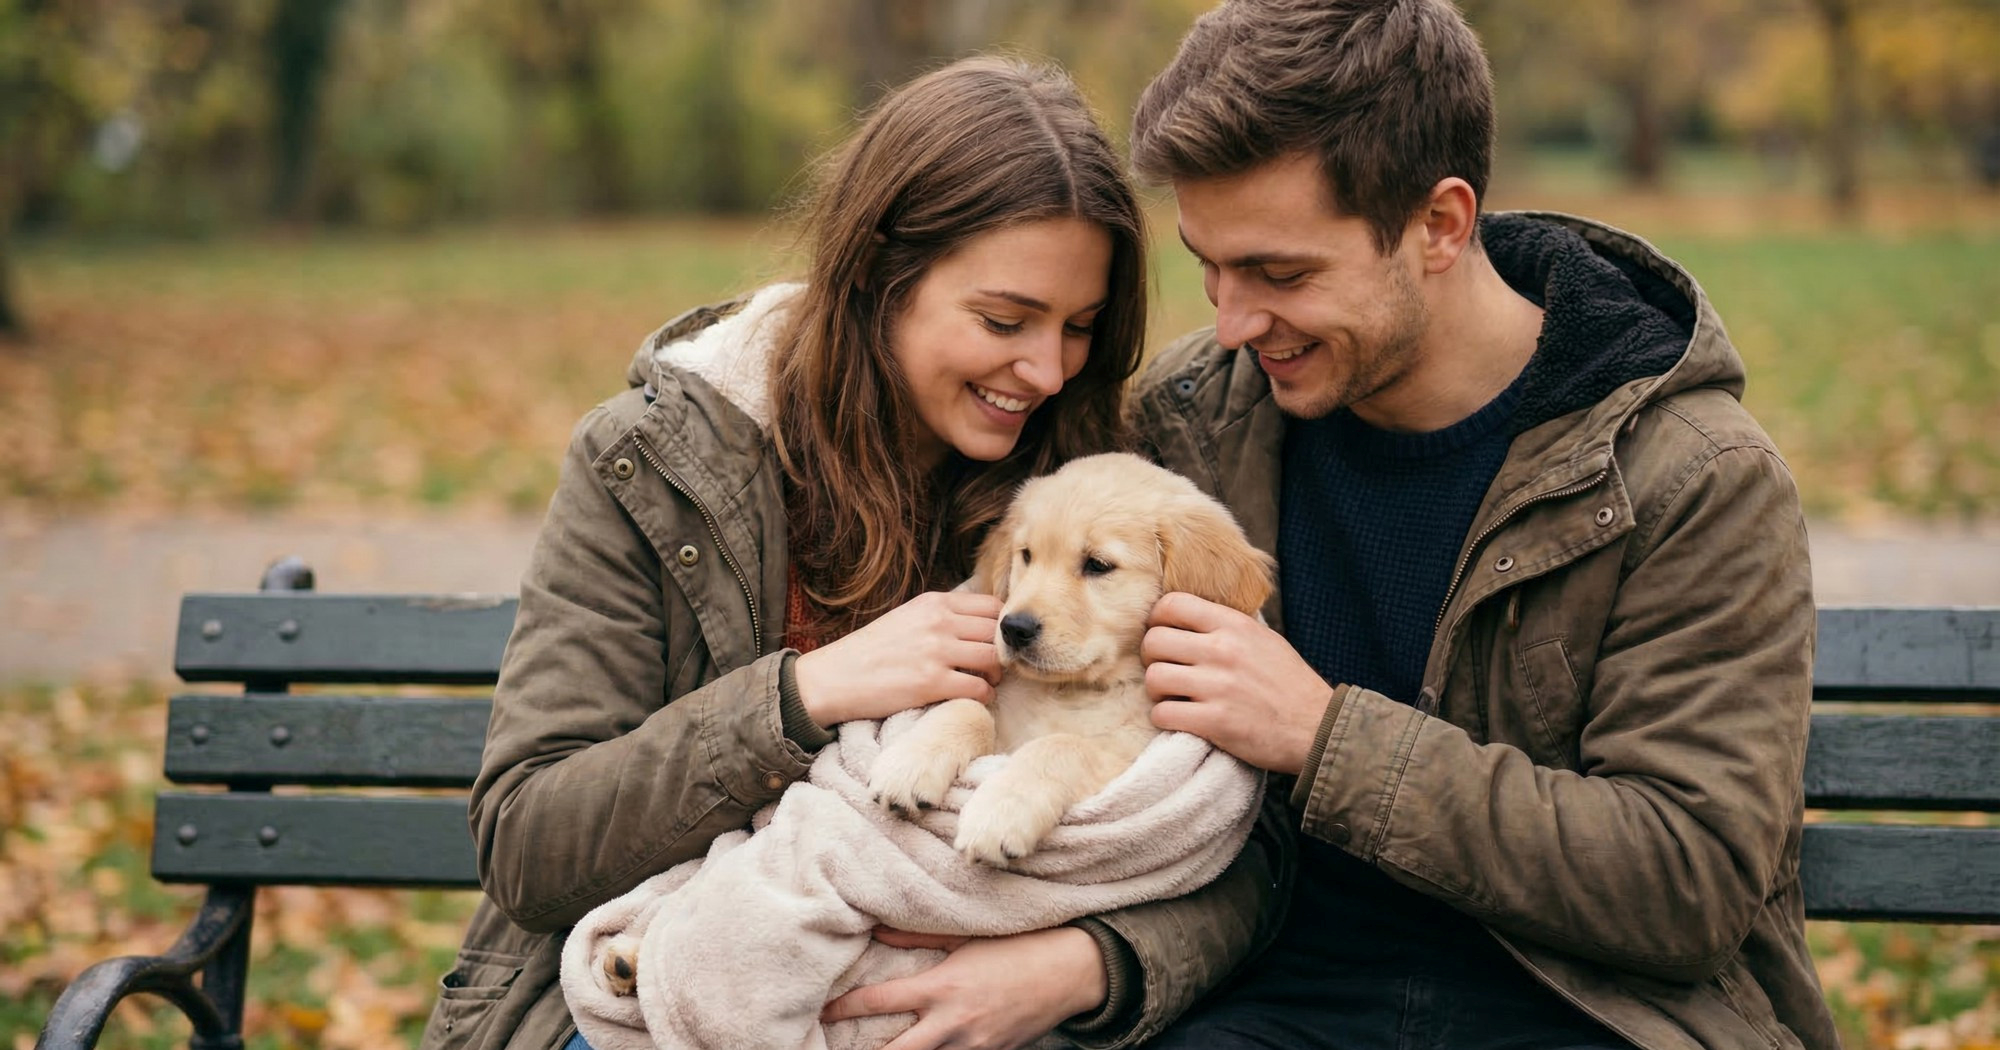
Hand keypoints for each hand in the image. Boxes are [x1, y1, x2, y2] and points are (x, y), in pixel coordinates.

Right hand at [795, 591, 1002, 726]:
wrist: (834, 678)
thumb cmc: (871, 651)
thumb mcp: (907, 618)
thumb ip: (940, 616)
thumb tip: (978, 625)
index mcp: (934, 602)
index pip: (991, 605)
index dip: (1001, 626)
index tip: (997, 642)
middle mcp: (939, 621)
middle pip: (997, 632)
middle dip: (1003, 650)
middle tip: (997, 666)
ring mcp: (936, 651)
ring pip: (994, 658)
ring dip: (997, 674)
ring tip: (987, 682)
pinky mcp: (932, 682)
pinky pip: (979, 688)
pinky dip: (984, 695)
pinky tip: (975, 698)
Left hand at [821, 926, 1105, 1049]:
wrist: (1068, 973)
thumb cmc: (1015, 948)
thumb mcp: (965, 937)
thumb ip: (918, 935)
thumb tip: (876, 929)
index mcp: (940, 988)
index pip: (879, 1001)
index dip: (844, 1008)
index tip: (824, 1012)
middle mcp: (952, 1023)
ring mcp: (972, 1046)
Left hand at [1142, 591, 1333, 773]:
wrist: (1318, 727)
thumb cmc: (1289, 683)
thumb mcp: (1263, 639)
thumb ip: (1226, 626)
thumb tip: (1188, 617)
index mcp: (1234, 625)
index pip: (1172, 604)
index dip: (1157, 620)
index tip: (1162, 634)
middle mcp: (1223, 650)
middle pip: (1154, 641)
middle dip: (1153, 658)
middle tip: (1166, 669)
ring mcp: (1218, 686)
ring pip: (1154, 678)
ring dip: (1157, 691)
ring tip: (1174, 696)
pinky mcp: (1215, 722)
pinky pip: (1163, 714)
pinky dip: (1165, 719)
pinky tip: (1181, 719)